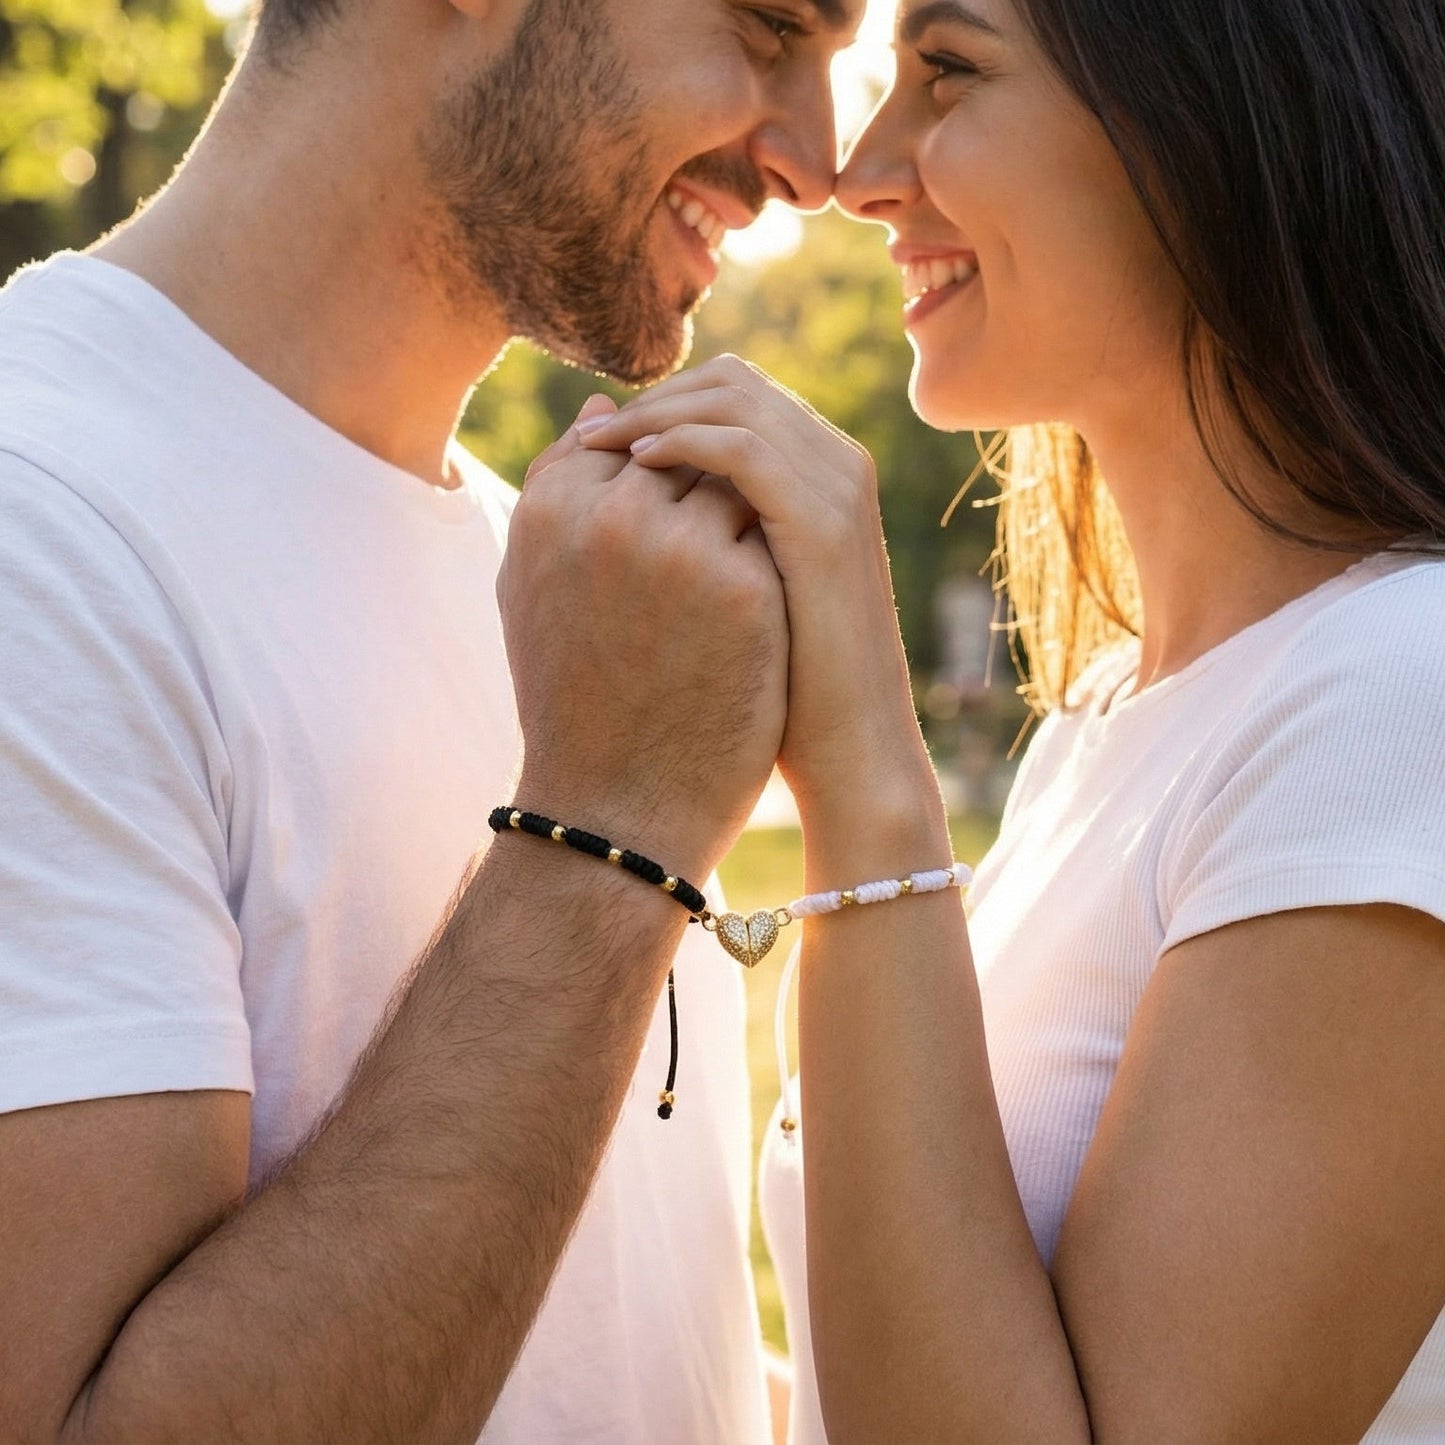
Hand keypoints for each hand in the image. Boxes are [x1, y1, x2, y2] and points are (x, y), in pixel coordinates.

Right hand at [498, 396, 788, 880]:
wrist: (619, 808)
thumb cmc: (571, 698)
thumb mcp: (531, 585)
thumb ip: (557, 485)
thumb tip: (604, 404)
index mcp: (550, 511)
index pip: (618, 435)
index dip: (651, 471)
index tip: (665, 513)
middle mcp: (611, 516)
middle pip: (682, 446)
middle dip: (700, 481)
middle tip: (710, 540)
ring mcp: (683, 548)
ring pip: (738, 477)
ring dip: (744, 510)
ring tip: (734, 571)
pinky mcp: (746, 588)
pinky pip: (776, 528)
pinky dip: (776, 550)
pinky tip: (767, 595)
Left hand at [574, 357, 933, 824]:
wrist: (847, 751)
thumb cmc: (782, 685)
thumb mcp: (738, 589)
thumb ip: (707, 527)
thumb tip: (640, 482)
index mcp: (820, 475)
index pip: (732, 392)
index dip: (662, 401)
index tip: (600, 438)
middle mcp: (837, 466)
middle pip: (732, 380)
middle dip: (653, 398)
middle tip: (594, 439)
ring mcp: (836, 490)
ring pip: (733, 399)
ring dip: (656, 414)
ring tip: (601, 452)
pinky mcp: (822, 526)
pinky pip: (740, 449)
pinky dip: (680, 445)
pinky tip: (635, 472)